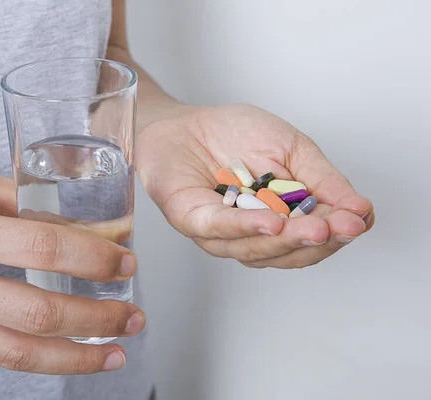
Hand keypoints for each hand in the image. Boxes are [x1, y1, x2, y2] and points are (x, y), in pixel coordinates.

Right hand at [0, 172, 143, 373]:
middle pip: (40, 312)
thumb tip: (68, 216)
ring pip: (20, 353)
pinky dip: (40, 359)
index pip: (43, 249)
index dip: (93, 259)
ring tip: (115, 352)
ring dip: (77, 357)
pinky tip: (69, 354)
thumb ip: (15, 199)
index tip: (124, 262)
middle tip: (132, 315)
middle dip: (98, 318)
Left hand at [137, 104, 373, 267]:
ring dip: (288, 238)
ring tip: (314, 227)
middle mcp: (252, 236)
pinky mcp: (192, 221)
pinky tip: (272, 223)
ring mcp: (221, 234)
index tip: (359, 221)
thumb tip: (361, 209)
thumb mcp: (292, 149)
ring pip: (256, 248)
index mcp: (280, 222)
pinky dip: (247, 227)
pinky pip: (220, 228)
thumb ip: (322, 179)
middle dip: (317, 240)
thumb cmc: (235, 135)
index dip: (337, 232)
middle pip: (288, 252)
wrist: (186, 122)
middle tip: (341, 227)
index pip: (314, 238)